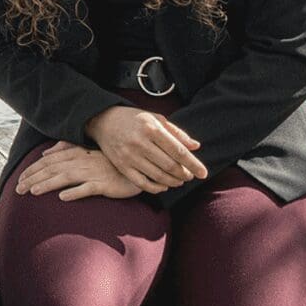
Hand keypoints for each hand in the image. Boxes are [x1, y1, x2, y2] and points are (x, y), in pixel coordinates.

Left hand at [16, 141, 141, 200]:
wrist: (134, 168)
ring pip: (65, 178)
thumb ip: (65, 149)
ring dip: (48, 184)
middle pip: (52, 169)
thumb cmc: (108, 161)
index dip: (32, 170)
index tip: (19, 179)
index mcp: (75, 153)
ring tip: (33, 192)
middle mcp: (81, 161)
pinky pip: (87, 189)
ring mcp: (92, 173)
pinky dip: (75, 192)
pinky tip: (63, 198)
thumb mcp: (86, 151)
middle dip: (33, 178)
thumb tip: (44, 153)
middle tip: (18, 189)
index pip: (48, 161)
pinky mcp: (104, 185)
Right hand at [84, 106, 207, 192]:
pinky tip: (164, 185)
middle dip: (185, 174)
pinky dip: (157, 188)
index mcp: (151, 129)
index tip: (204, 173)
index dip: (193, 164)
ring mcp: (129, 156)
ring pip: (158, 176)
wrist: (102, 120)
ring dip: (174, 181)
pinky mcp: (122, 166)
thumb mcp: (155, 118)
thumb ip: (176, 133)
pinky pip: (143, 183)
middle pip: (170, 166)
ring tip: (180, 180)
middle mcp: (140, 143)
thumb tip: (196, 146)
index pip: (178, 151)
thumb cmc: (132, 119)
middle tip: (190, 176)